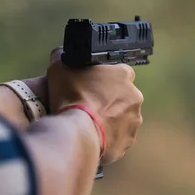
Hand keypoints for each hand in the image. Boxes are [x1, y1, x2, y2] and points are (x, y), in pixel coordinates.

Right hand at [47, 47, 143, 164]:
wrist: (77, 133)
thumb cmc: (70, 97)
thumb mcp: (59, 67)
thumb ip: (63, 56)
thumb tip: (62, 53)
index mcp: (123, 74)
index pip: (118, 72)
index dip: (104, 78)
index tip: (91, 85)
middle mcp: (134, 96)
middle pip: (122, 96)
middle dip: (108, 100)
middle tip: (89, 105)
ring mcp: (134, 120)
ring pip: (122, 117)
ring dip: (110, 119)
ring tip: (89, 123)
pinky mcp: (128, 140)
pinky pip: (119, 137)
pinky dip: (108, 137)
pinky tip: (93, 136)